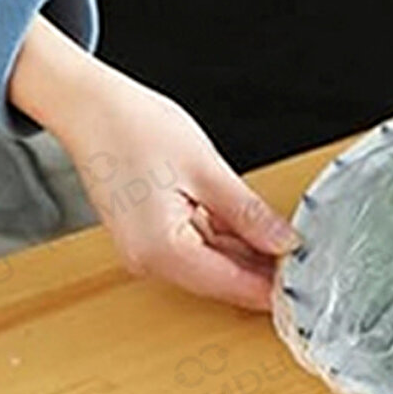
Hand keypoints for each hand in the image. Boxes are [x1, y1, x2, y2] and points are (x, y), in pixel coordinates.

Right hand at [9, 18, 294, 308]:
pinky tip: (249, 231)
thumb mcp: (205, 168)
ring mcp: (145, 253)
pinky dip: (223, 243)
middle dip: (262, 272)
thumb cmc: (129, 125)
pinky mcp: (146, 240)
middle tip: (304, 262)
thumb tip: (284, 243)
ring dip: (245, 257)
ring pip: (211, 268)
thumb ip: (248, 214)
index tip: (307, 285)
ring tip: (283, 242)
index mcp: (162, 249)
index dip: (273, 288)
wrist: (85, 105)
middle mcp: (149, 261)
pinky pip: (195, 251)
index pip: (232, 284)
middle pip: (221, 281)